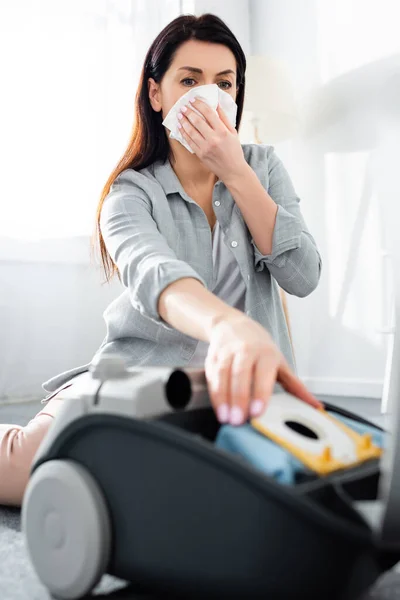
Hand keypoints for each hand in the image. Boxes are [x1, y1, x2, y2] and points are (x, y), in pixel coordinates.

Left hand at [177, 98, 247, 183]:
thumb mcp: (233, 133)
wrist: (233, 170)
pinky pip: (189, 141)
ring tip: (179, 115)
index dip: (199, 104)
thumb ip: (224, 118)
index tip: (193, 100)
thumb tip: (216, 105)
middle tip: (183, 107)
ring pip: (191, 131)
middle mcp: (213, 138)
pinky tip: (180, 127)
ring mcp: (206, 147)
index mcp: (223, 131)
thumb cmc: (234, 150)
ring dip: (183, 122)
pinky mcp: (200, 154)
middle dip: (188, 112)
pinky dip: (184, 133)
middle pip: (197, 121)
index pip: (209, 113)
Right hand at [205, 313, 321, 425]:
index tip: (257, 411)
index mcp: (266, 353)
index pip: (263, 373)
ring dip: (223, 398)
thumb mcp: (279, 363)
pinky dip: (214, 393)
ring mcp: (227, 352)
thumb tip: (315, 405)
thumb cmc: (259, 347)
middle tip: (239, 420)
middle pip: (241, 374)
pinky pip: (212, 375)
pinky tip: (218, 408)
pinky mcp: (213, 356)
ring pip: (223, 375)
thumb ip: (295, 386)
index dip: (260, 393)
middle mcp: (246, 350)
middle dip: (239, 399)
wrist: (232, 325)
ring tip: (226, 418)